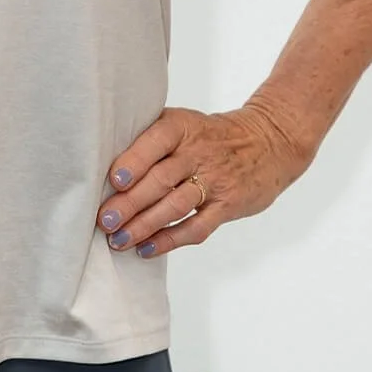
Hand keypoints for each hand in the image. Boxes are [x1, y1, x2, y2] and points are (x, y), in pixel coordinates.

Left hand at [96, 102, 313, 257]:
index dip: (134, 161)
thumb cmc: (210, 135)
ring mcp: (215, 180)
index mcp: (181, 126)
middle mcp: (197, 152)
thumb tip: (103, 164)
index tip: (113, 180)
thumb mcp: (184, 122)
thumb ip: (151, 138)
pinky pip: (197, 227)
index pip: (155, 142)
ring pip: (175, 207)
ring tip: (118, 240)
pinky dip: (170, 241)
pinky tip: (147, 249)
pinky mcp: (227, 205)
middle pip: (160, 179)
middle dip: (130, 203)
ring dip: (144, 226)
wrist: (267, 141)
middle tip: (104, 221)